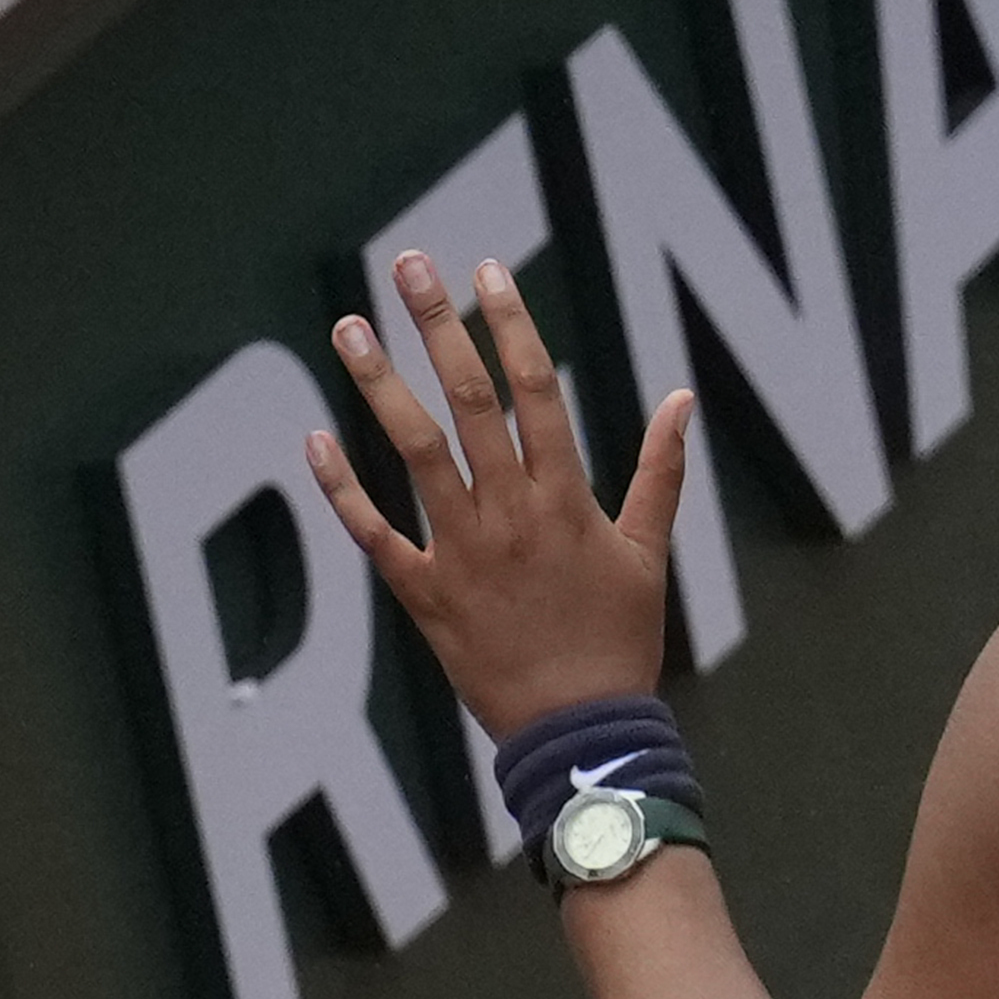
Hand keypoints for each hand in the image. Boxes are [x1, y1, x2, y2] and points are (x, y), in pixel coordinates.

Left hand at [309, 255, 696, 741]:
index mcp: (566, 498)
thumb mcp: (650, 553)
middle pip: (470, 401)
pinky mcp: (426, 595)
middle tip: (409, 264)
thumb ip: (662, 472)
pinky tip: (315, 440)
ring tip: (348, 326)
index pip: (534, 389)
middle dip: (437, 326)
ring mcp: (463, 553)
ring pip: (415, 452)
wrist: (581, 734)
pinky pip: (376, 535)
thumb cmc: (620, 642)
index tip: (487, 271)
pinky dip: (343, 490)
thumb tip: (683, 398)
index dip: (509, 325)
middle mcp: (511, 514)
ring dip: (379, 384)